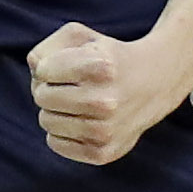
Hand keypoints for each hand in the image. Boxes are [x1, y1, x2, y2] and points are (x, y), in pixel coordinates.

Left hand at [27, 21, 178, 166]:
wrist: (156, 84)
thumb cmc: (106, 57)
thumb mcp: (79, 38)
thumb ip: (45, 50)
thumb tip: (36, 74)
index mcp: (101, 68)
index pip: (42, 71)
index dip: (51, 67)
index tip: (71, 67)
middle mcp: (105, 102)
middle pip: (41, 96)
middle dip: (50, 88)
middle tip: (73, 86)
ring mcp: (106, 131)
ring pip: (46, 121)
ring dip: (55, 110)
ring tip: (79, 102)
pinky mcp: (103, 153)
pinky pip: (55, 143)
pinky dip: (61, 131)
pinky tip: (83, 120)